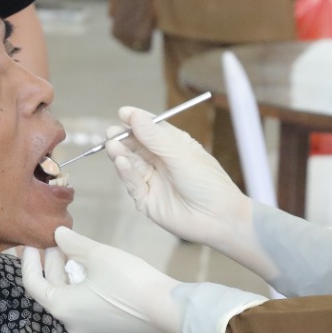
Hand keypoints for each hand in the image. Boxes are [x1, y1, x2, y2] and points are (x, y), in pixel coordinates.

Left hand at [25, 228, 182, 332]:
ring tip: (75, 250)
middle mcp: (70, 322)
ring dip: (68, 273)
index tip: (28, 241)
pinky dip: (82, 286)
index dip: (28, 260)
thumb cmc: (128, 281)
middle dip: (52, 262)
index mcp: (61, 307)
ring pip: (70, 297)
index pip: (32, 282)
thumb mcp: (98, 255)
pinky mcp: (108, 328)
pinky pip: (86, 305)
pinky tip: (94, 270)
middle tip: (56, 238)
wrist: (166, 310)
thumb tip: (58, 234)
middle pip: (52, 289)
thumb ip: (73, 243)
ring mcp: (90, 329)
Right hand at [107, 107, 253, 250]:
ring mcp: (154, 182)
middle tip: (111, 132)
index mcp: (176, 147)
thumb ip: (156, 137)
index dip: (138, 121)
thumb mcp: (182, 155)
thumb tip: (134, 116)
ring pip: (132, 164)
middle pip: (137, 146)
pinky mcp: (147, 201)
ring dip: (121, 153)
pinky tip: (121, 162)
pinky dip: (125, 172)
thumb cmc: (209, 184)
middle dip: (124, 138)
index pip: (152, 129)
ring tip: (112, 145)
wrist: (219, 219)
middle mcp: (163, 163)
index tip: (123, 113)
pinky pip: (133, 183)